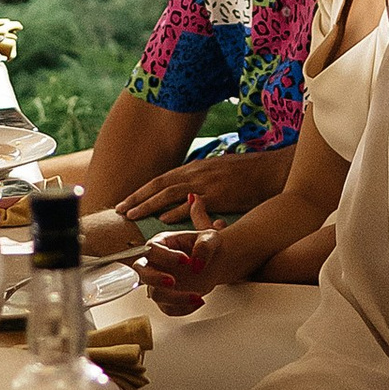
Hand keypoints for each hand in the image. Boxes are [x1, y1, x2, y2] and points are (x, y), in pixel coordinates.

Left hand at [110, 146, 284, 232]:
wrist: (270, 171)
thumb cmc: (246, 175)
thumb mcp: (217, 174)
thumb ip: (199, 183)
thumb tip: (186, 197)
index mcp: (195, 168)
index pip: (161, 180)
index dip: (142, 192)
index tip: (126, 202)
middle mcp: (196, 173)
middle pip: (158, 185)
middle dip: (136, 198)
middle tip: (119, 210)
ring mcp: (205, 183)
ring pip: (168, 193)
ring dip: (147, 205)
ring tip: (131, 216)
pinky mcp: (217, 195)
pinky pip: (191, 204)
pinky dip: (174, 212)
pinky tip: (162, 221)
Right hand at [139, 226, 225, 314]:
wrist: (214, 263)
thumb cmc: (207, 246)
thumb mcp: (211, 238)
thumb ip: (204, 246)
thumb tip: (197, 263)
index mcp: (161, 243)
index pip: (152, 249)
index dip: (166, 256)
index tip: (186, 260)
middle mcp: (155, 263)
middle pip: (141, 272)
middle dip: (155, 279)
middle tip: (172, 282)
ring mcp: (159, 282)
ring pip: (155, 294)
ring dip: (175, 298)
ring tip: (197, 297)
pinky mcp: (166, 298)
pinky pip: (168, 309)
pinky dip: (183, 309)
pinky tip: (198, 301)